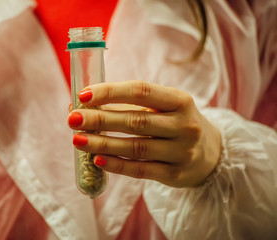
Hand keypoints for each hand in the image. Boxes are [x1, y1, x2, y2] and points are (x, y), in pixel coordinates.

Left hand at [68, 80, 220, 187]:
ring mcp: (182, 151)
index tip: (83, 95)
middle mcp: (184, 125)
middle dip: (99, 119)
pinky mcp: (175, 174)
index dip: (110, 92)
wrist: (209, 153)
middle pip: (135, 121)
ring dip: (102, 144)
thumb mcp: (164, 107)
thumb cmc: (175, 123)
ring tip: (77, 140)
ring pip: (135, 147)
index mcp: (180, 100)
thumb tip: (85, 105)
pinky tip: (97, 160)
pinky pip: (141, 170)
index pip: (140, 91)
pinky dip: (117, 165)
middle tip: (73, 119)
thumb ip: (130, 104)